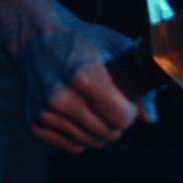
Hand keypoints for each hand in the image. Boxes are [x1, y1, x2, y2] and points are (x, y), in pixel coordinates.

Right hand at [12, 14, 150, 154]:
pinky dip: (78, 135)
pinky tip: (76, 113)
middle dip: (114, 122)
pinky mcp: (32, 122)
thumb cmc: (81, 40)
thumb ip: (138, 82)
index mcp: (83, 76)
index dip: (128, 111)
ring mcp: (44, 112)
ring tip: (92, 105)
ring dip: (96, 129)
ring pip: (89, 143)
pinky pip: (70, 146)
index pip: (121, 120)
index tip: (125, 100)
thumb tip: (150, 119)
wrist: (34, 36)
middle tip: (109, 102)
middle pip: (107, 134)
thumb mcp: (115, 47)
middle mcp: (60, 98)